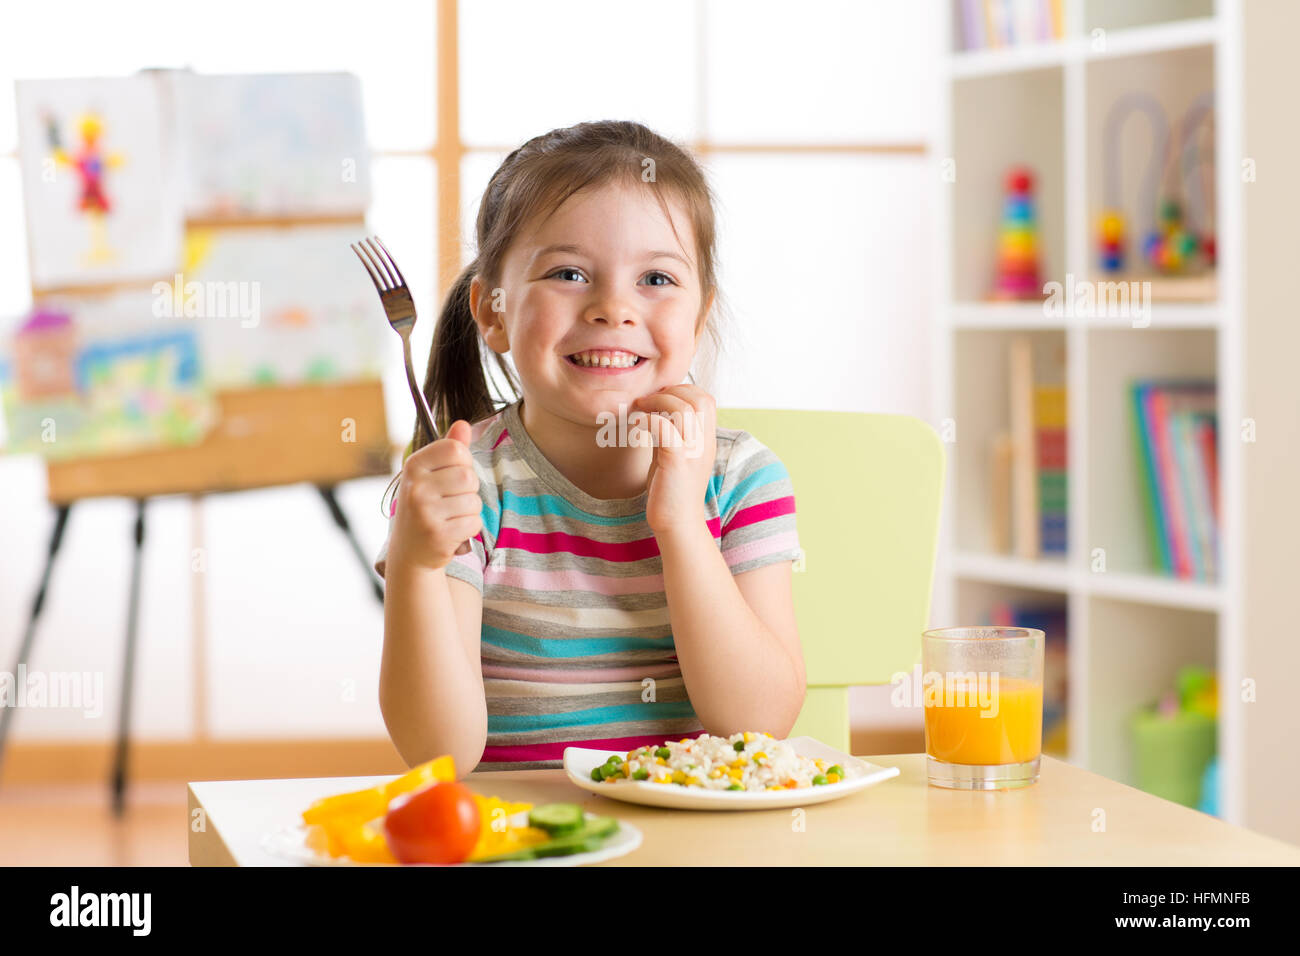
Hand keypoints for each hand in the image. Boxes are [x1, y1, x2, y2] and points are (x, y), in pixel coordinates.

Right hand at [387, 420, 481, 571]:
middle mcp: (416, 487)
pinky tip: (453, 531)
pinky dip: (470, 527)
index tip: (453, 473)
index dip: (464, 461)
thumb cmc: (424, 506)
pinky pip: (474, 523)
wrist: (409, 551)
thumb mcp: (430, 474)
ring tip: (451, 515)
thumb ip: (449, 449)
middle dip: (469, 489)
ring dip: (470, 510)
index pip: (455, 449)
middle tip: (453, 499)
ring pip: (474, 501)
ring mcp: (425, 512)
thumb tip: (463, 424)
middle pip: (468, 476)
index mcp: (414, 466)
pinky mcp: (438, 535)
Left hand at [631, 385, 716, 536]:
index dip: (683, 390)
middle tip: (648, 401)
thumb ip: (673, 433)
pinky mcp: (676, 462)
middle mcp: (704, 443)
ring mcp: (692, 452)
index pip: (706, 399)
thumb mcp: (676, 455)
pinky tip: (637, 426)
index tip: (659, 398)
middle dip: (671, 391)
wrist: (677, 525)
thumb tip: (656, 412)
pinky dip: (648, 420)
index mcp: (706, 440)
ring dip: (658, 402)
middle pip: (699, 398)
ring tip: (641, 408)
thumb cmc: (671, 491)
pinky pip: (665, 428)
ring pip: (683, 408)